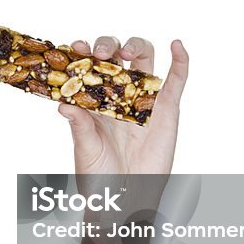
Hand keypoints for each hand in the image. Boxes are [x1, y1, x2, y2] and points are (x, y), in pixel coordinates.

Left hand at [56, 36, 188, 174]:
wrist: (125, 198)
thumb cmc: (100, 176)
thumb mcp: (86, 149)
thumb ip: (79, 126)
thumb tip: (62, 104)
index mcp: (95, 99)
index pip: (89, 67)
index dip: (83, 53)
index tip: (75, 47)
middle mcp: (119, 93)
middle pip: (116, 56)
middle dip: (107, 46)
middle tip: (100, 53)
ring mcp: (144, 99)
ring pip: (145, 59)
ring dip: (135, 46)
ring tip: (125, 52)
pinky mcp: (167, 110)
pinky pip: (177, 81)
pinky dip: (181, 61)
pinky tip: (177, 45)